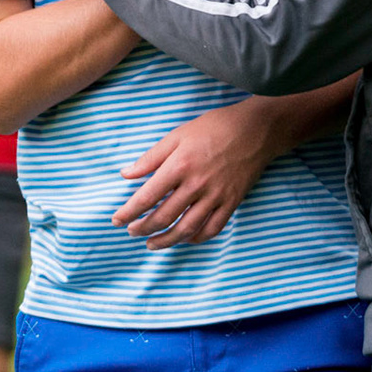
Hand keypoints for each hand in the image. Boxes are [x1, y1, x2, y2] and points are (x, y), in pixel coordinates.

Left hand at [111, 101, 277, 249]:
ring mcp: (216, 196)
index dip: (129, 212)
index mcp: (179, 166)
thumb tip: (126, 174)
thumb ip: (150, 157)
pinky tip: (184, 239)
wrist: (255, 130)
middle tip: (132, 232)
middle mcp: (196, 185)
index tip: (117, 220)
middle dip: (143, 228)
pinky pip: (212, 229)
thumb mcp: (177, 135)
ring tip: (151, 243)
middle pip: (164, 217)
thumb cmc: (213, 128)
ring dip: (166, 240)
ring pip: (187, 229)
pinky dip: (196, 238)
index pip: (147, 197)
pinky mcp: (232, 202)